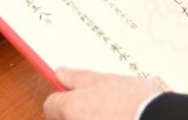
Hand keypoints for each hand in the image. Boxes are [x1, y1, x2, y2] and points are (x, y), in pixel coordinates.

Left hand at [42, 69, 162, 119]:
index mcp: (72, 108)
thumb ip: (78, 78)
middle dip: (78, 114)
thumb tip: (60, 73)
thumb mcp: (106, 80)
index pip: (50, 106)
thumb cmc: (136, 100)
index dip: (62, 100)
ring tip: (115, 116)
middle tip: (100, 108)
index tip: (73, 97)